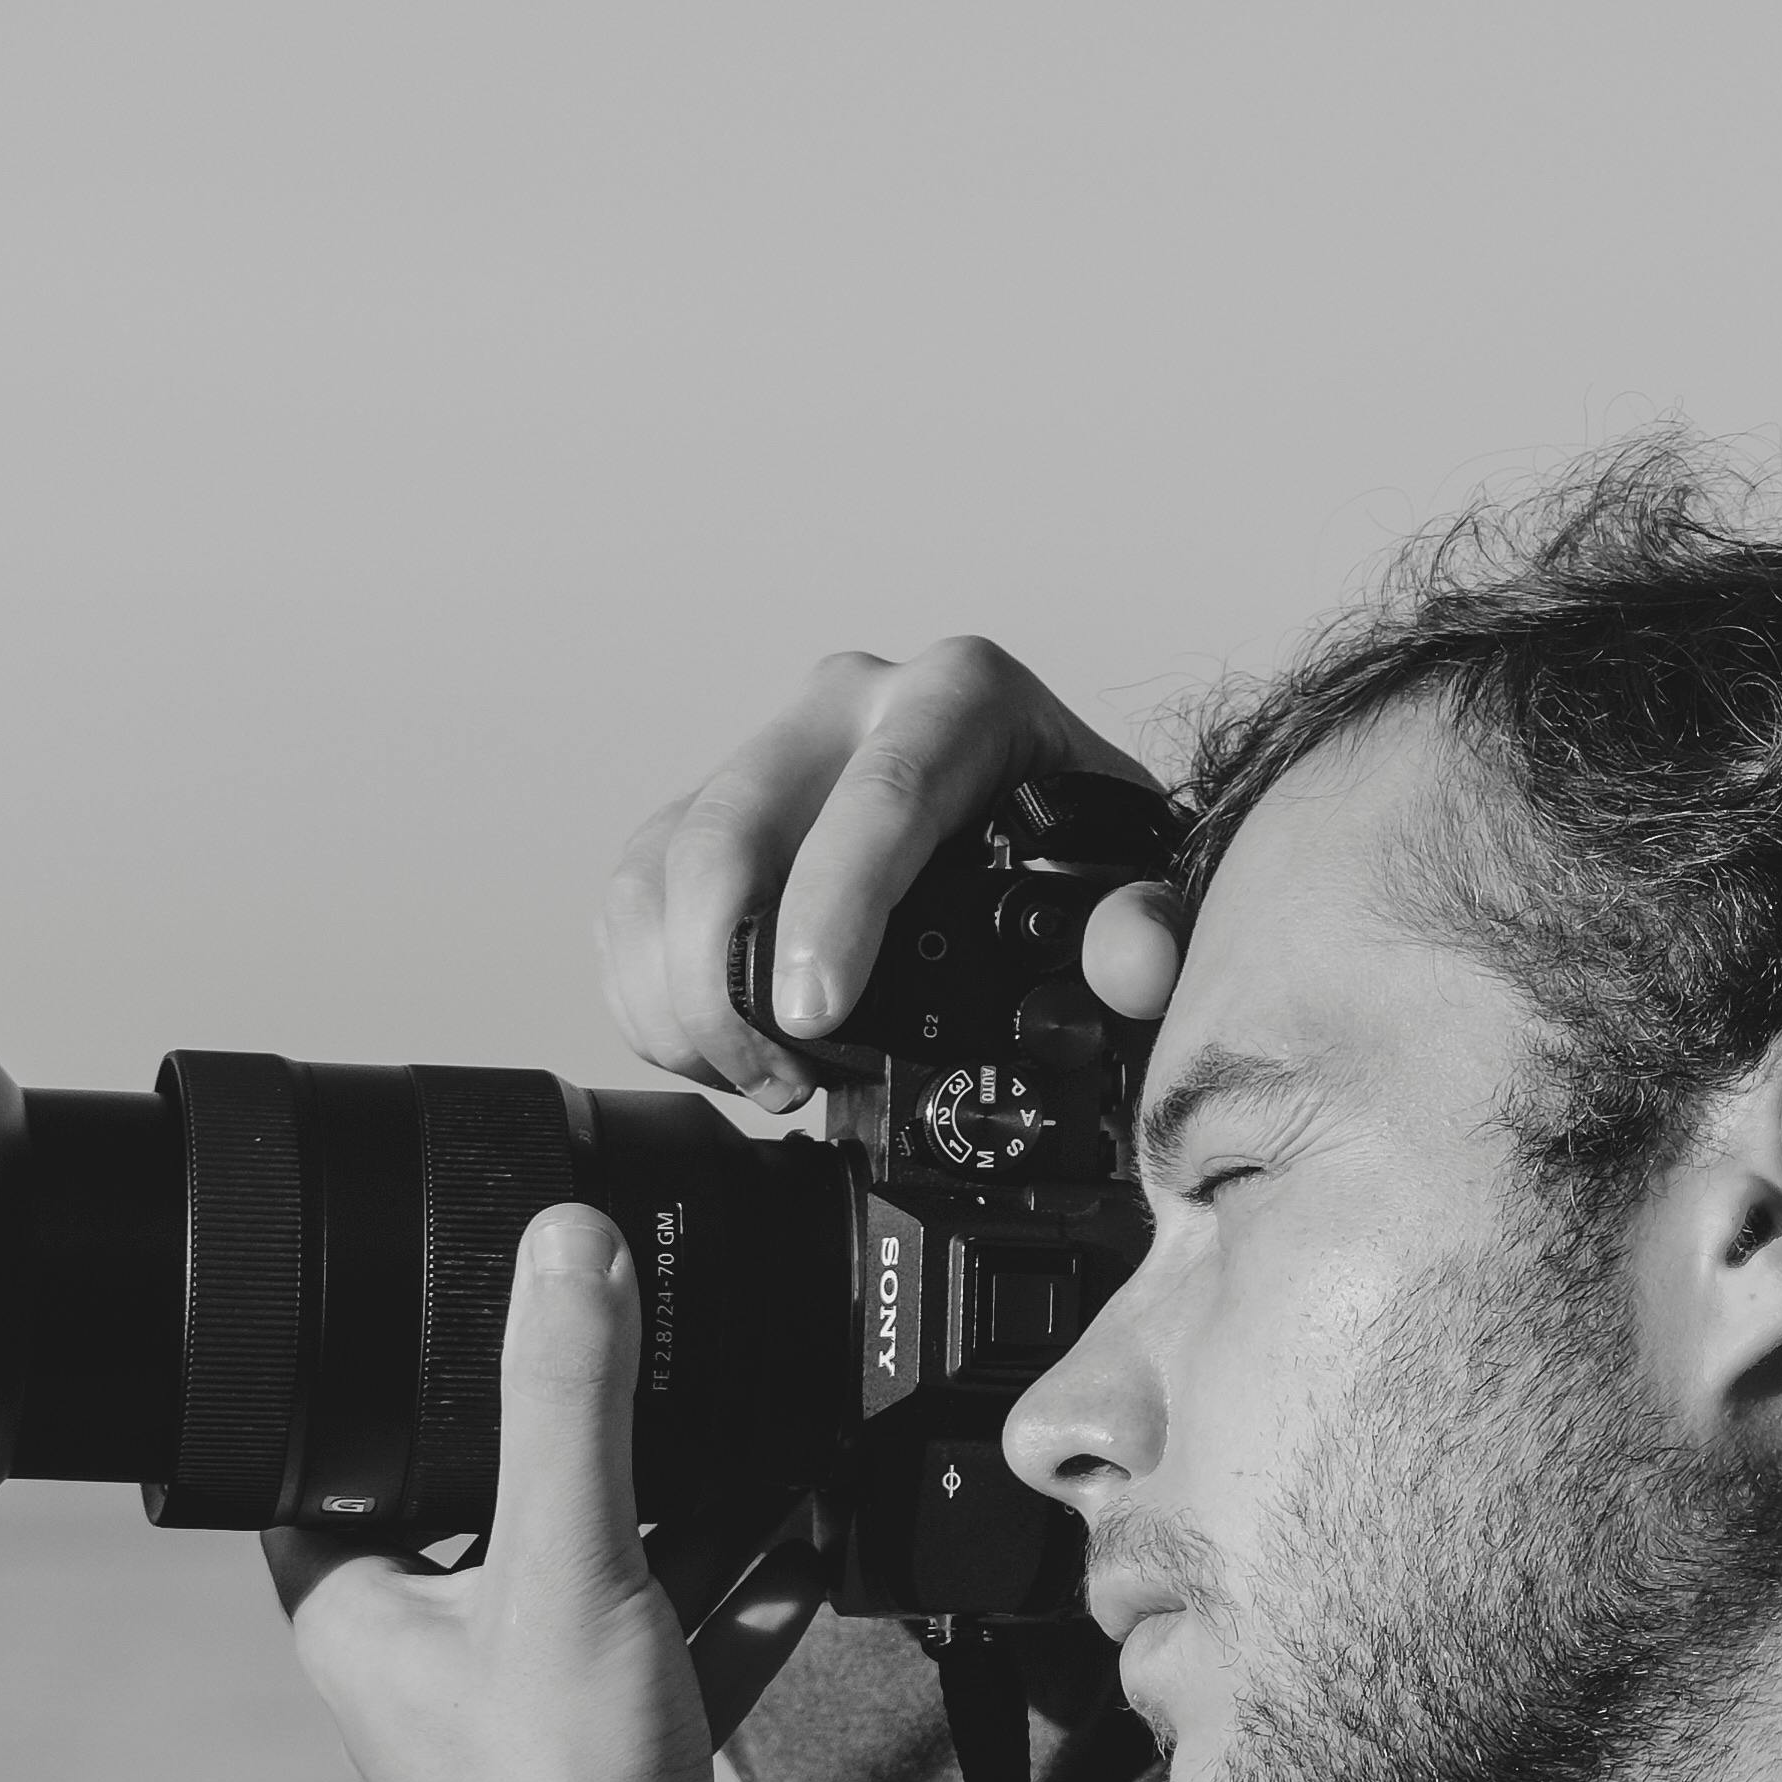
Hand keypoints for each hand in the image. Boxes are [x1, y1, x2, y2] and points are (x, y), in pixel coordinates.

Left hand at [268, 1210, 771, 1781]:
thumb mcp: (568, 1557)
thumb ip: (570, 1400)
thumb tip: (564, 1250)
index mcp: (356, 1612)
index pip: (331, 1462)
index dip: (379, 1384)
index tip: (442, 1312)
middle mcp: (419, 1664)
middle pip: (476, 1510)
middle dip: (561, 1443)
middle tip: (619, 1358)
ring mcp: (514, 1718)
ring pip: (584, 1581)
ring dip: (666, 1521)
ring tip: (737, 1440)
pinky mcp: (605, 1763)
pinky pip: (663, 1655)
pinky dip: (726, 1606)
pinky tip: (799, 1555)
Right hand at [596, 631, 1185, 1106]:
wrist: (1036, 852)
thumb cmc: (1083, 863)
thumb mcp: (1133, 892)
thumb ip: (1147, 928)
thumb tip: (1135, 961)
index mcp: (961, 700)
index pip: (882, 793)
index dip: (832, 909)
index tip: (814, 1018)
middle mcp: (851, 707)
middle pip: (732, 826)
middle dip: (730, 979)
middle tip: (784, 1080)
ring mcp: (770, 755)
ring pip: (661, 865)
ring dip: (682, 996)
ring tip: (763, 1078)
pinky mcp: (707, 809)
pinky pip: (633, 896)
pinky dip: (649, 991)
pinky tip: (712, 1049)